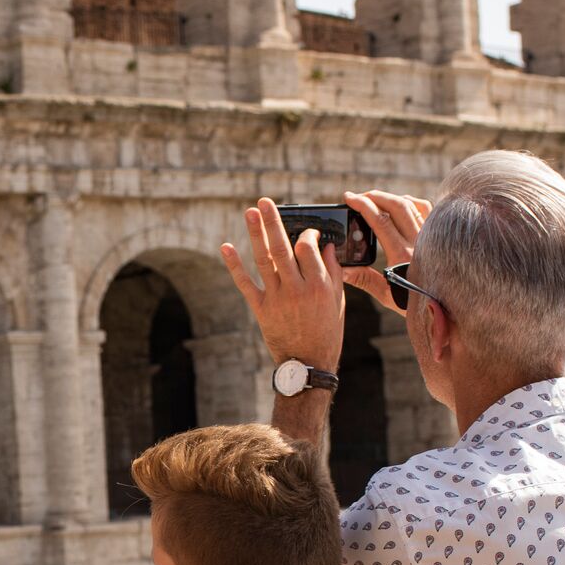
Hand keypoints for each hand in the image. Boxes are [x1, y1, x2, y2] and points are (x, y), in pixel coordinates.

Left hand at [220, 198, 344, 367]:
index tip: (305, 230)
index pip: (308, 248)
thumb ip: (333, 274)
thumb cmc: (327, 332)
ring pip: (264, 260)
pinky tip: (226, 246)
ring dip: (255, 234)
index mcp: (319, 285)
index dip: (306, 234)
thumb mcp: (338, 302)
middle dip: (274, 222)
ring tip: (250, 212)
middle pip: (283, 247)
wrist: (308, 363)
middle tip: (265, 201)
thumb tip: (327, 247)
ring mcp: (277, 298)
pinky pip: (246, 283)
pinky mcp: (261, 308)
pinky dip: (235, 265)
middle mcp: (297, 288)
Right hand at [340, 190, 430, 313]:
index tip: (349, 199)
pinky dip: (409, 201)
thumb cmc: (415, 303)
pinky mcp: (438, 234)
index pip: (381, 221)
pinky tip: (398, 204)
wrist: (446, 305)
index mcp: (402, 255)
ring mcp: (431, 235)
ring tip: (374, 198)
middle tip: (358, 196)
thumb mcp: (386, 295)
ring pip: (411, 204)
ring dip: (390, 197)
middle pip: (396, 206)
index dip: (363, 206)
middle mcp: (419, 242)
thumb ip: (363, 280)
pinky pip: (425, 208)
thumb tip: (341, 270)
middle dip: (374, 196)